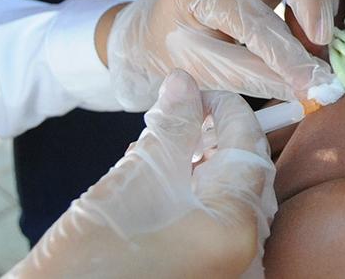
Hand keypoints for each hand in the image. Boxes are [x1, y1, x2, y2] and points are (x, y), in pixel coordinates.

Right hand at [7, 71, 275, 278]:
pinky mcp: (205, 270)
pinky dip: (191, 193)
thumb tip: (183, 84)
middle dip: (214, 136)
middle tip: (182, 111)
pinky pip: (212, 221)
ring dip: (199, 163)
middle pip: (243, 172)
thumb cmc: (93, 255)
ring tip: (160, 144)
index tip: (198, 89)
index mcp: (238, 227)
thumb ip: (171, 127)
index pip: (250, 148)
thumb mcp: (137, 178)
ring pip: (226, 195)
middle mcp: (244, 251)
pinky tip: (158, 177)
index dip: (227, 109)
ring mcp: (227, 265)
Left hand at [105, 0, 342, 109]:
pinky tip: (314, 17)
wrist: (165, 20)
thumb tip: (307, 90)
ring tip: (317, 34)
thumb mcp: (204, 70)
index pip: (249, 17)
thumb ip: (254, 78)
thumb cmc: (180, 49)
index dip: (284, 52)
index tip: (311, 82)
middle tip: (322, 39)